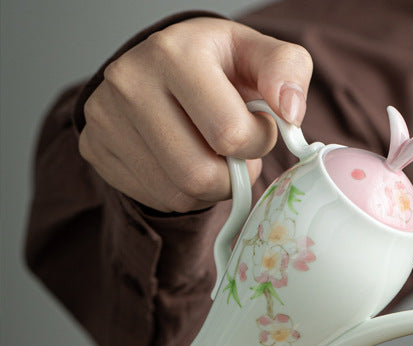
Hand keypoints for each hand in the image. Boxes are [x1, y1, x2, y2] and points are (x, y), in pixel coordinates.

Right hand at [78, 17, 312, 212]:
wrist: (162, 70)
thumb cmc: (218, 66)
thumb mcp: (258, 55)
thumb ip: (287, 70)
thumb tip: (290, 110)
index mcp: (174, 53)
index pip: (230, 134)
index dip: (258, 142)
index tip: (258, 125)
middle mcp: (129, 81)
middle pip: (201, 175)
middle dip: (233, 174)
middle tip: (235, 152)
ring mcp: (105, 117)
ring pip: (180, 194)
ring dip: (211, 187)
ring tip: (211, 154)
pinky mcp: (95, 148)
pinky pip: (157, 199)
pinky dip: (183, 192)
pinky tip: (183, 160)